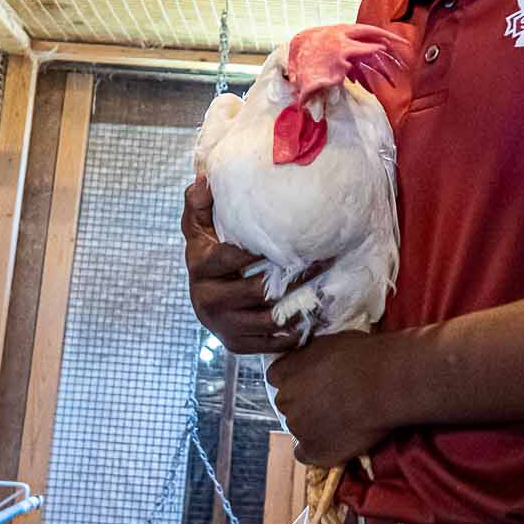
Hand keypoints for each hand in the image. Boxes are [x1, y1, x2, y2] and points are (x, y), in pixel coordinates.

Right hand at [182, 176, 322, 354]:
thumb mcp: (199, 228)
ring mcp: (222, 325)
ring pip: (269, 318)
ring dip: (300, 305)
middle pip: (258, 290)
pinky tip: (313, 317)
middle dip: (294, 276)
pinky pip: (270, 343)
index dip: (261, 249)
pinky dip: (293, 332)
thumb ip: (199, 204)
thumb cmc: (208, 254)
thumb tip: (204, 179)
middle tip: (324, 261)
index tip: (293, 238)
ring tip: (325, 289)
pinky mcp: (235, 344)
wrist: (205, 298)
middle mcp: (207, 299)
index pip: (232, 257)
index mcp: (199, 266)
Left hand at [267, 331, 396, 468]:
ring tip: (344, 420)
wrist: (385, 383)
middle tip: (331, 401)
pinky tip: (335, 443)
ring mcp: (298, 427)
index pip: (276, 377)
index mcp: (285, 371)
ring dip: (314, 426)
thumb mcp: (329, 342)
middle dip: (304, 403)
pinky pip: (307, 455)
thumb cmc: (365, 356)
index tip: (312, 381)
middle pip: (287, 404)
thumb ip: (312, 357)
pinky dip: (319, 451)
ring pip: (299, 428)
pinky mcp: (315, 450)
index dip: (295, 380)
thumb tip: (316, 364)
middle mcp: (285, 399)